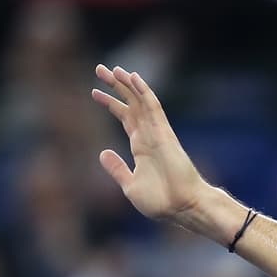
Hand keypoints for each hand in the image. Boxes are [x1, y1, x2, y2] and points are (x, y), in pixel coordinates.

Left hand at [91, 65, 208, 224]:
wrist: (181, 207)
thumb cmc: (160, 201)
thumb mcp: (130, 185)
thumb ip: (117, 168)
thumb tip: (102, 153)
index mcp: (140, 147)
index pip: (124, 117)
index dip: (110, 103)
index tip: (95, 92)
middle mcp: (148, 135)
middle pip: (130, 104)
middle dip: (115, 87)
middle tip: (99, 69)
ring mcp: (156, 132)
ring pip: (140, 101)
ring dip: (127, 84)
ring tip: (112, 69)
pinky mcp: (164, 133)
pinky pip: (153, 107)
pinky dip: (143, 91)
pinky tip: (133, 77)